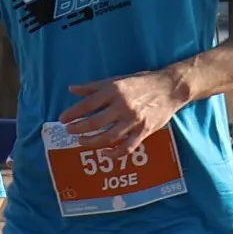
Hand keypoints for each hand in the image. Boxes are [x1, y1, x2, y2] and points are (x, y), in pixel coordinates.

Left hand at [57, 67, 187, 154]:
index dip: (72, 114)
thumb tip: (71, 89)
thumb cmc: (141, 82)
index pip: (87, 105)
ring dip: (92, 142)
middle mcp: (123, 106)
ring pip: (108, 137)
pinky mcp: (144, 131)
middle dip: (78, 129)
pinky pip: (127, 147)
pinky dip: (114, 153)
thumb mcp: (116, 80)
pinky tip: (104, 153)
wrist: (170, 88)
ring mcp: (134, 120)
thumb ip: (93, 87)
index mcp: (114, 91)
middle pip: (95, 123)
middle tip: (69, 131)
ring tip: (81, 142)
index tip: (62, 119)